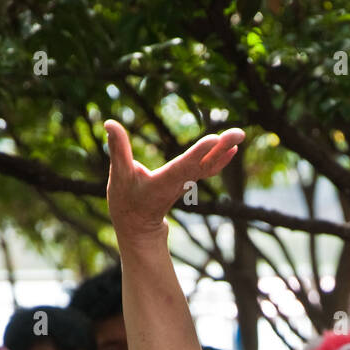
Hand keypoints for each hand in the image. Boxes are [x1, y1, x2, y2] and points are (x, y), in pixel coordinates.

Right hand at [105, 119, 244, 242]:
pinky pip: (207, 169)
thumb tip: (110, 123)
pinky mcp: (188, 181)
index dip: (199, 153)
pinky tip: (231, 148)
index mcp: (164, 181)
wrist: (138, 226)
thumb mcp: (118, 176)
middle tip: (239, 133)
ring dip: (225, 150)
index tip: (215, 140)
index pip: (184, 166)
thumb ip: (117, 151)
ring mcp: (186, 183)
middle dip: (221, 148)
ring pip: (209, 166)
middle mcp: (180, 182)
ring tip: (239, 134)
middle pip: (204, 164)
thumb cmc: (126, 201)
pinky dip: (219, 158)